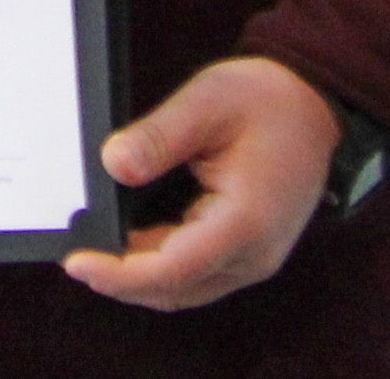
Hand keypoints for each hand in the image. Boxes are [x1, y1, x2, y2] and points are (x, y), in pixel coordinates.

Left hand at [64, 55, 335, 312]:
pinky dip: (159, 267)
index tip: (78, 262)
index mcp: (247, 220)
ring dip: (138, 277)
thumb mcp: (208, 101)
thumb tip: (113, 165)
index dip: (120, 273)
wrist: (314, 106)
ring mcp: (254, 259)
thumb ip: (159, 136)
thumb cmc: (268, 101)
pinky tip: (129, 245)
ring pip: (183, 289)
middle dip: (121, 279)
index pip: (173, 268)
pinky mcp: (247, 253)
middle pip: (174, 288)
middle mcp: (254, 253)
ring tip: (94, 251)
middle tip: (74, 255)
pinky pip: (196, 275)